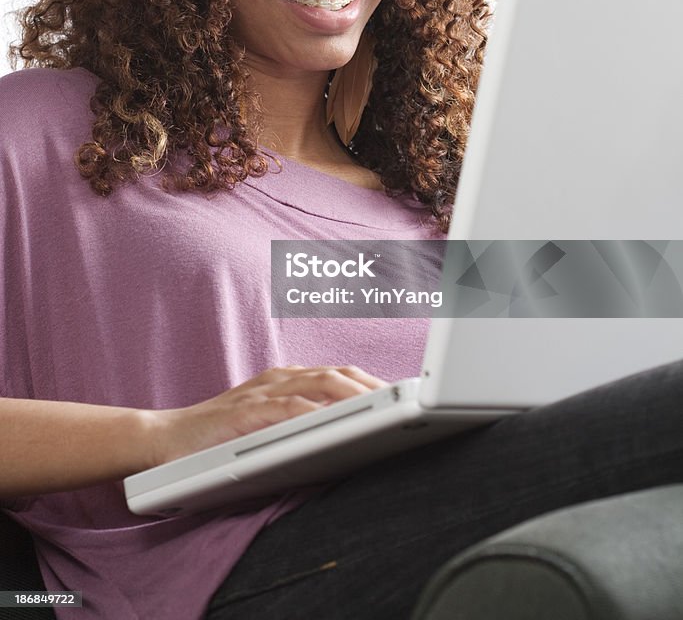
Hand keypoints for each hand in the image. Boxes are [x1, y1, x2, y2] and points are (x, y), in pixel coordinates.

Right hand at [149, 365, 386, 467]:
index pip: (340, 375)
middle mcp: (280, 379)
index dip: (372, 383)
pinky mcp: (247, 412)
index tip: (403, 395)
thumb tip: (346, 438)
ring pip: (319, 384)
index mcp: (288, 381)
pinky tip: (334, 422)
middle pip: (338, 373)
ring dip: (354, 393)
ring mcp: (263, 392)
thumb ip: (301, 423)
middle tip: (404, 400)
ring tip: (382, 406)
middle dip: (373, 385)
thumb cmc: (218, 438)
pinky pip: (287, 409)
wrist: (164, 439)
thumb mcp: (268, 426)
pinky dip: (314, 413)